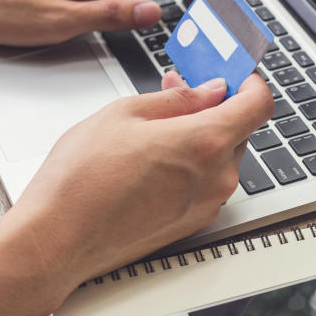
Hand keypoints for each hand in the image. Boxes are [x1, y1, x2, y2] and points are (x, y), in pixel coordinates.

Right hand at [0, 71, 273, 310]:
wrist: (56, 240)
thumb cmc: (81, 180)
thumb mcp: (125, 113)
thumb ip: (178, 98)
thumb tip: (209, 91)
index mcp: (206, 143)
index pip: (259, 104)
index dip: (249, 82)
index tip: (234, 74)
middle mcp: (216, 179)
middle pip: (239, 130)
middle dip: (213, 106)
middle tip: (177, 90)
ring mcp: (206, 206)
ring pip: (220, 157)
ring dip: (199, 135)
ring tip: (154, 125)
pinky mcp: (191, 224)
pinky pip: (205, 183)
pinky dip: (190, 163)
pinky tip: (153, 157)